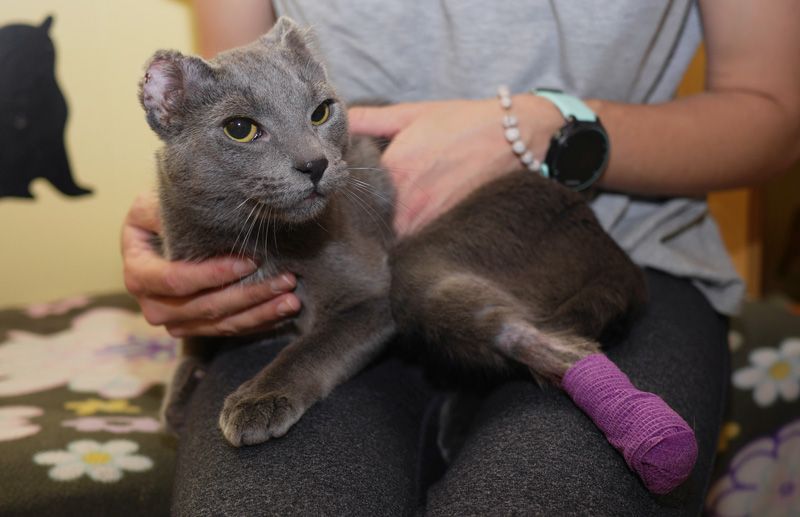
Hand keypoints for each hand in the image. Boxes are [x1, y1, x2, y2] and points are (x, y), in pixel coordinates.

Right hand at [120, 191, 300, 336]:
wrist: (158, 237)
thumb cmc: (157, 216)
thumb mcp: (151, 205)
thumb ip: (163, 210)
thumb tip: (191, 209)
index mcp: (139, 274)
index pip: (176, 280)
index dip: (213, 274)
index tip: (250, 262)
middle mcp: (154, 306)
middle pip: (205, 307)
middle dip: (249, 294)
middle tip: (285, 280)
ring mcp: (176, 322)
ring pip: (222, 323)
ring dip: (260, 312)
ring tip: (291, 299)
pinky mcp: (198, 328)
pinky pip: (230, 330)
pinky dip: (258, 322)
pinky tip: (283, 312)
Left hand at [348, 95, 561, 234]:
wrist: (515, 135)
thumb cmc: (462, 121)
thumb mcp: (411, 114)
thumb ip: (370, 119)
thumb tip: (339, 119)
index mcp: (394, 167)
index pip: (355, 196)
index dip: (348, 201)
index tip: (344, 201)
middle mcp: (408, 197)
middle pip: (372, 223)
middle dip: (364, 223)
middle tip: (357, 222)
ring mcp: (429, 217)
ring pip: (394, 238)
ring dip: (387, 236)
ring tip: (380, 230)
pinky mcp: (448, 228)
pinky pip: (418, 242)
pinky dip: (411, 240)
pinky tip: (409, 231)